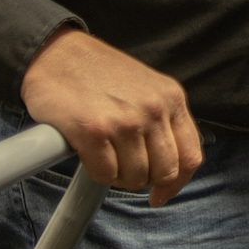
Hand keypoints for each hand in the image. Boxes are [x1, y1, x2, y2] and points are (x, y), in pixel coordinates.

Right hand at [20, 28, 203, 206]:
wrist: (58, 54)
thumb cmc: (99, 74)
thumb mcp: (147, 88)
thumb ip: (163, 120)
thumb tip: (169, 168)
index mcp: (171, 98)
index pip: (191, 155)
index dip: (176, 183)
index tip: (160, 194)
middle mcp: (153, 109)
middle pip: (164, 172)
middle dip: (144, 180)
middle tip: (125, 172)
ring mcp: (125, 121)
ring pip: (134, 177)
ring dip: (118, 176)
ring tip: (105, 155)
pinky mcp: (93, 131)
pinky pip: (105, 174)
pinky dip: (97, 172)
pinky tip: (90, 153)